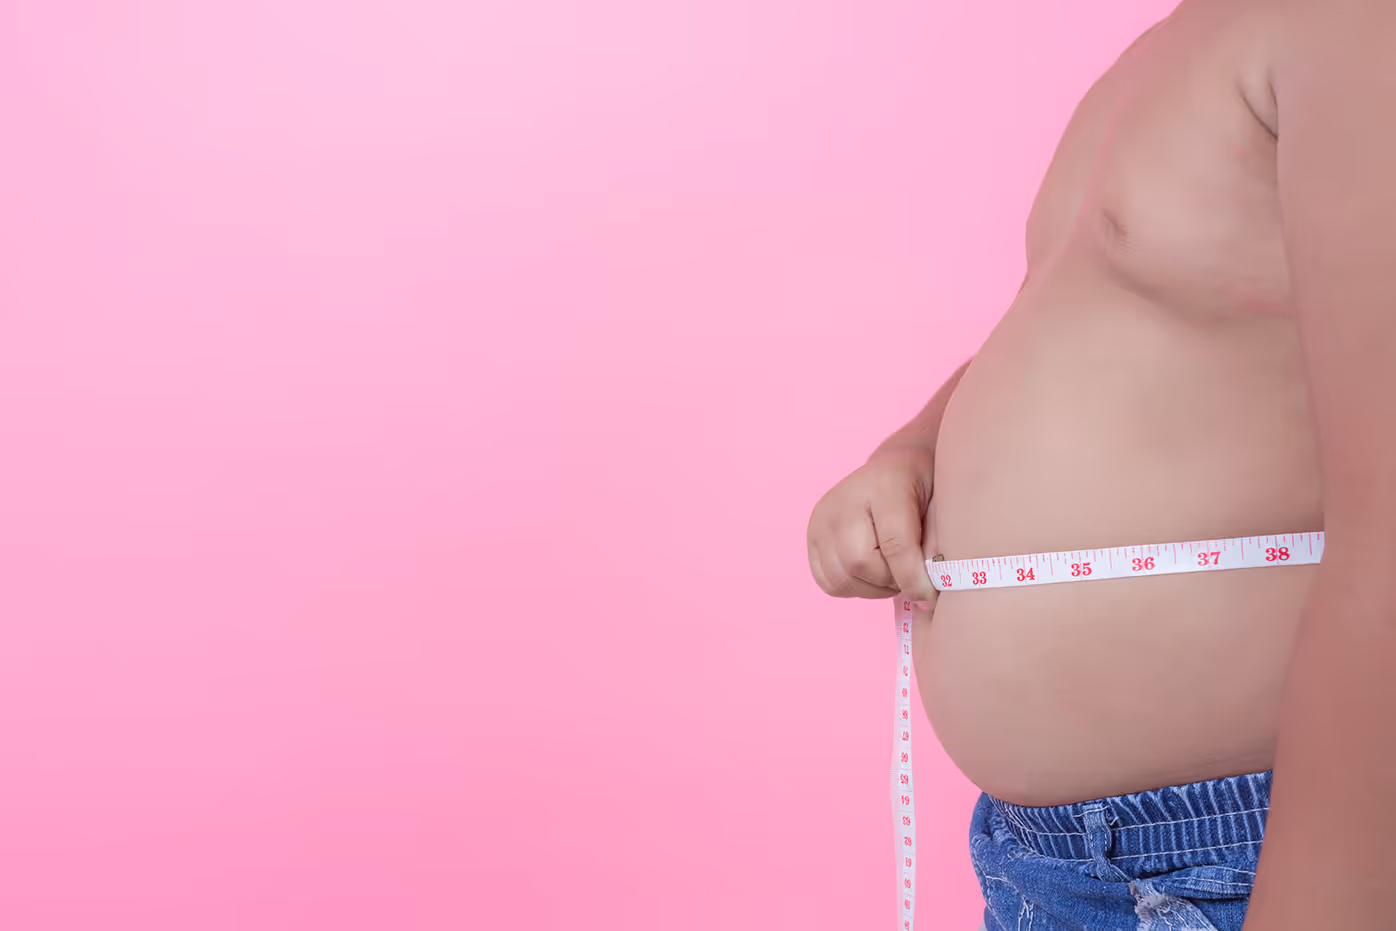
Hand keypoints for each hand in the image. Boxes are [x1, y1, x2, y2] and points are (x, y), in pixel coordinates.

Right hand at [806, 445, 937, 602]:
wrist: (895, 468)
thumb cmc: (922, 488)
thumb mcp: (941, 507)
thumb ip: (936, 543)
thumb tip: (930, 589)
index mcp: (883, 486)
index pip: (895, 544)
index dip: (914, 579)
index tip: (930, 596)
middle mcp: (843, 501)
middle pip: (858, 563)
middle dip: (890, 583)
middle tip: (910, 578)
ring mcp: (821, 519)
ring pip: (841, 578)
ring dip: (872, 588)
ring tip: (892, 575)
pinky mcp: (811, 536)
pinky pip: (827, 581)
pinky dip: (853, 587)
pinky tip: (871, 574)